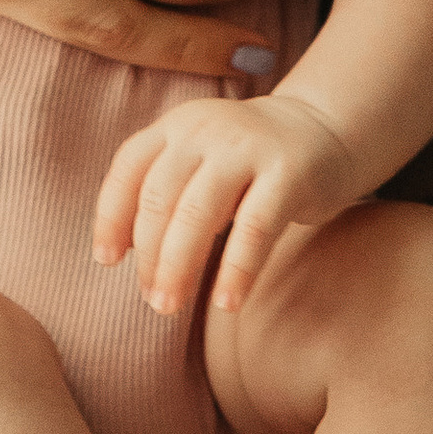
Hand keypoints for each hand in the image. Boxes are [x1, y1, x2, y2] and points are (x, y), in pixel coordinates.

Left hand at [95, 88, 361, 315]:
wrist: (325, 129)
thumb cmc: (249, 162)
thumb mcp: (201, 159)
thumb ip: (165, 190)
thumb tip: (121, 252)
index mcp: (178, 126)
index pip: (129, 169)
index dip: (111, 216)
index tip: (106, 260)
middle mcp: (206, 129)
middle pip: (160, 197)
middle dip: (149, 256)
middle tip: (153, 300)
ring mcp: (247, 148)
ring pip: (198, 213)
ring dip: (178, 266)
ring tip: (170, 307)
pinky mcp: (288, 173)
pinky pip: (254, 228)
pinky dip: (236, 270)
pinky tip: (227, 302)